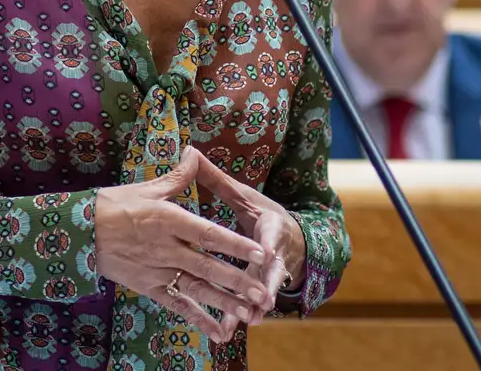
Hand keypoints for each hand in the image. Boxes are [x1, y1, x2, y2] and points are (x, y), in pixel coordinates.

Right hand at [95, 146, 273, 344]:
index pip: (208, 233)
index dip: (235, 244)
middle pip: (207, 267)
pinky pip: (177, 305)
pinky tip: (219, 332)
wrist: (80, 232)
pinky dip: (199, 319)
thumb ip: (178, 176)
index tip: (259, 252)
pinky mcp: (149, 286)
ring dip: (224, 302)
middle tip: (261, 293)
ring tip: (248, 313)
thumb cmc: (115, 205)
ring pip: (196, 289)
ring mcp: (158, 270)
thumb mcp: (148, 188)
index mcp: (169, 220)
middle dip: (237, 281)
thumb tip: (195, 152)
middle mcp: (166, 248)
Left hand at [192, 150, 305, 324]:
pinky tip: (229, 329)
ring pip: (262, 289)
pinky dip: (240, 314)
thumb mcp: (242, 194)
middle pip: (271, 268)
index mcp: (270, 224)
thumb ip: (216, 178)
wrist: (291, 237)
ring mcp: (269, 271)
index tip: (269, 252)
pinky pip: (249, 301)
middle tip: (263, 298)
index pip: (270, 233)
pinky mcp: (261, 286)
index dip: (270, 244)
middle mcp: (274, 250)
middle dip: (267, 284)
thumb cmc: (261, 212)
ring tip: (250, 320)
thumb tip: (190, 150)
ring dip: (255, 305)